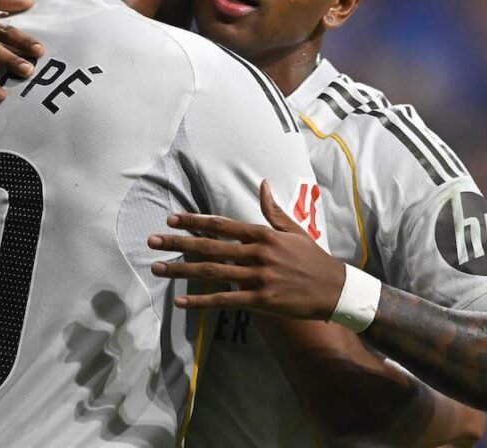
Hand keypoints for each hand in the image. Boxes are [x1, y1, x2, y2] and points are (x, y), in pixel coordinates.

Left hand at [148, 180, 345, 319]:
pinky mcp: (261, 299)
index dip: (194, 221)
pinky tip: (181, 302)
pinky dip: (201, 301)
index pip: (221, 224)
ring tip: (158, 268)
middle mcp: (256, 252)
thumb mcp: (294, 230)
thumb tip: (262, 184)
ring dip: (182, 270)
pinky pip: (225, 300)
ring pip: (212, 272)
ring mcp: (258, 276)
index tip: (171, 218)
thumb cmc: (312, 259)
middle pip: (209, 246)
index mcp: (262, 234)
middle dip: (177, 243)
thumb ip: (273, 210)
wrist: (334, 289)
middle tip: (152, 241)